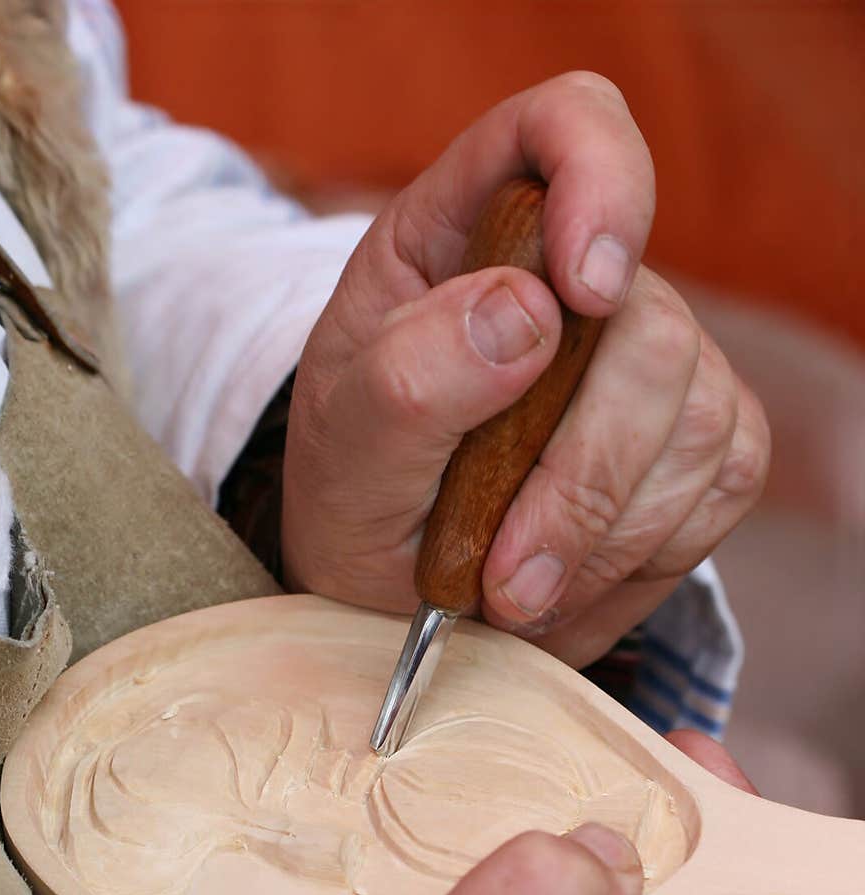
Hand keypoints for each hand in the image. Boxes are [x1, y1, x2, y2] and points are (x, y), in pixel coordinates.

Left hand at [282, 73, 768, 668]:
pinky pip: (725, 482)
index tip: (586, 289)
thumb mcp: (344, 443)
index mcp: (466, 232)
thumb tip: (530, 313)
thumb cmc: (358, 490)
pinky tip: (572, 583)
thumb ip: (410, 375)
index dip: (601, 178)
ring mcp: (650, 356)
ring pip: (702, 422)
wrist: (391, 583)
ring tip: (517, 593)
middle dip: (580, 478)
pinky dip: (647, 557)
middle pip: (652, 328)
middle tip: (504, 577)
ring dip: (604, 538)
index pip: (567, 127)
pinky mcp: (700, 438)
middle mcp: (574, 280)